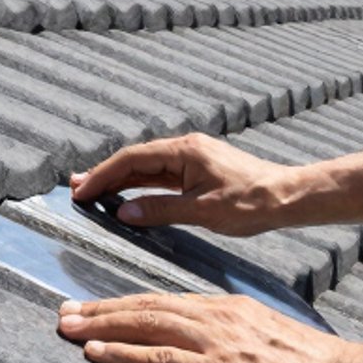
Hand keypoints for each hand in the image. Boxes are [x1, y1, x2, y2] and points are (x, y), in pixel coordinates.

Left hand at [56, 291, 359, 362]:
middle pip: (147, 306)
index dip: (128, 304)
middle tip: (65, 309)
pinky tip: (93, 352)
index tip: (99, 307)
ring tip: (65, 325)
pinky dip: (121, 352)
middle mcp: (217, 317)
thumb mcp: (271, 345)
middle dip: (102, 307)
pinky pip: (157, 358)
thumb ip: (238, 345)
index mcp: (231, 311)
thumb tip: (216, 357)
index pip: (168, 302)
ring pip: (145, 324)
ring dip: (99, 324)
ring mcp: (216, 342)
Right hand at [69, 134, 292, 236]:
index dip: (103, 174)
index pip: (132, 159)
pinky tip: (127, 195)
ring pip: (147, 168)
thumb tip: (123, 212)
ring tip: (92, 191)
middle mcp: (186, 149)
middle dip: (105, 175)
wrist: (288, 197)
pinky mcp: (200, 172)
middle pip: (136, 160)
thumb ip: (160, 210)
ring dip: (120, 180)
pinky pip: (162, 177)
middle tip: (75, 188)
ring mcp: (193, 160)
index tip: (80, 190)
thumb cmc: (251, 203)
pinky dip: (140, 185)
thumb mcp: (202, 211)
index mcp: (184, 151)